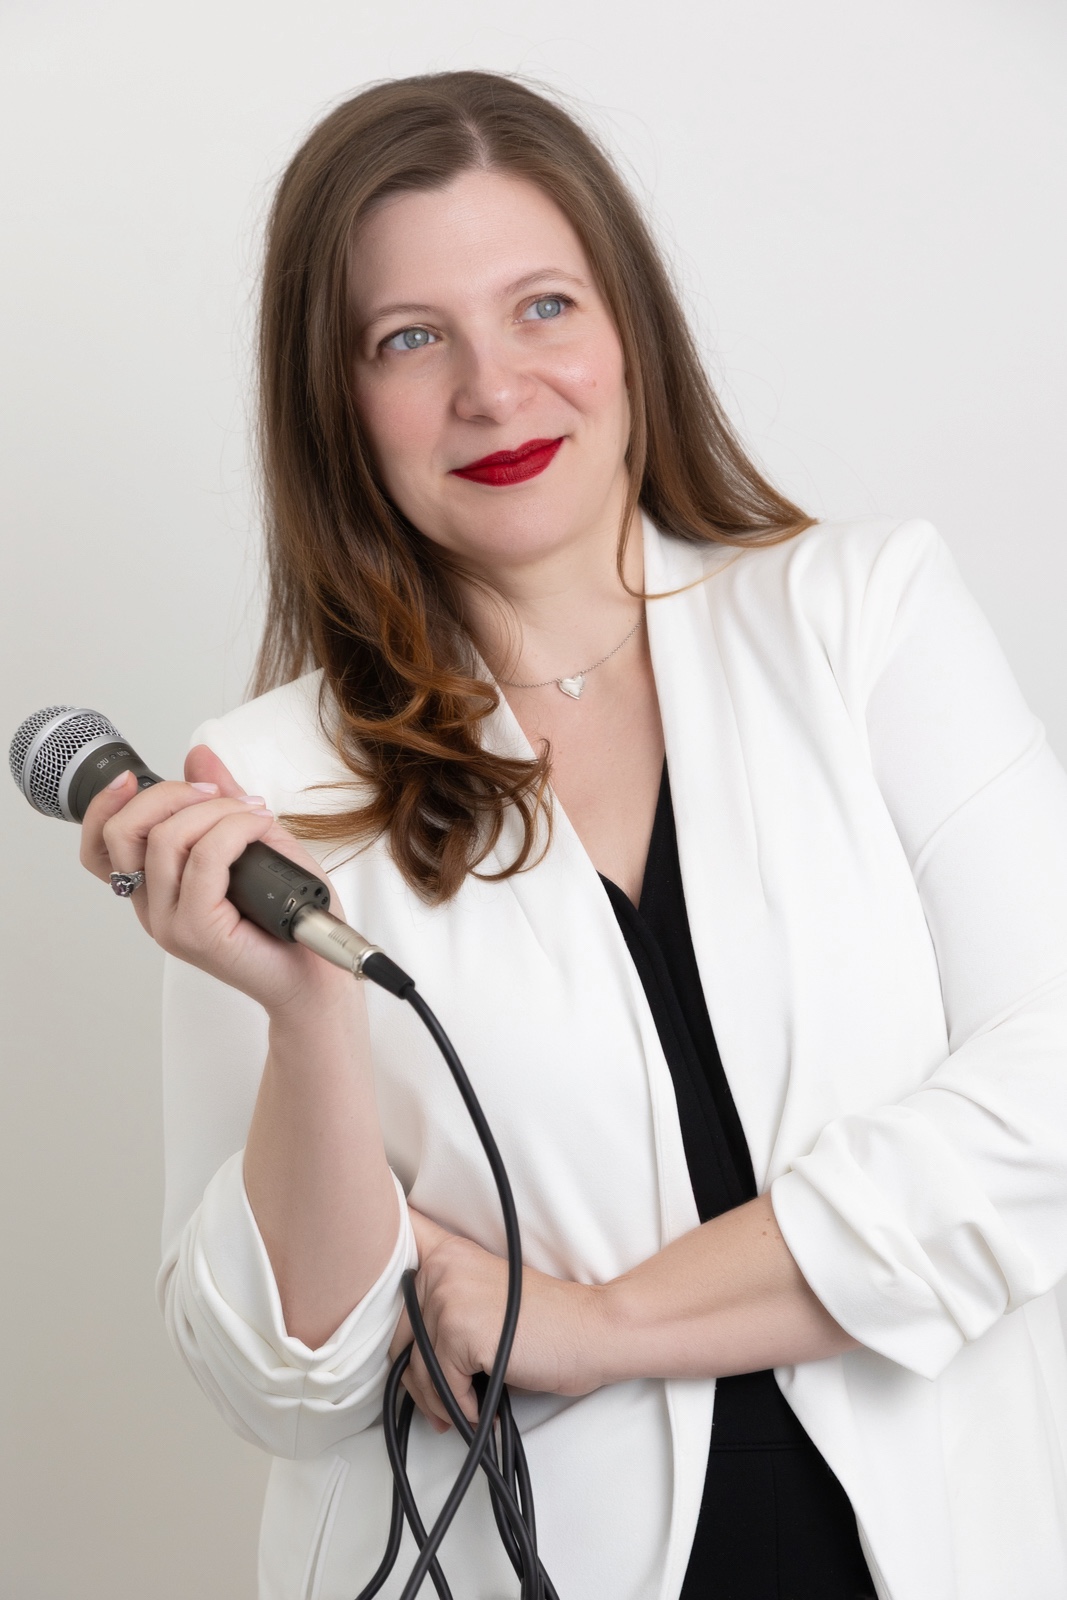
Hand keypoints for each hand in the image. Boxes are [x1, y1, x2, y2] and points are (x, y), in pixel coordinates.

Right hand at [79, 744, 350, 1015]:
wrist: (318, 975)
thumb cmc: (291, 920)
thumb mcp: (256, 842)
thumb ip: (223, 802)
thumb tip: (198, 756)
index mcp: (158, 889)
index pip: (100, 848)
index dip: (106, 806)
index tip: (134, 778)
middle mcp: (156, 908)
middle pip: (125, 833)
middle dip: (171, 795)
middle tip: (219, 796)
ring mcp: (172, 923)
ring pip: (166, 839)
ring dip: (215, 811)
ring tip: (254, 816)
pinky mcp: (198, 930)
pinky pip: (205, 859)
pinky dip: (234, 830)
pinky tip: (259, 828)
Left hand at [388, 1208, 608, 1433]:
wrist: (589, 1332)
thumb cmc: (544, 1324)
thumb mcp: (484, 1295)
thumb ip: (442, 1301)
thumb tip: (401, 1350)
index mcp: (447, 1252)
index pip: (394, 1235)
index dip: (368, 1255)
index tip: (362, 1262)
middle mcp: (441, 1267)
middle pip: (396, 1333)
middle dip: (415, 1375)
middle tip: (441, 1398)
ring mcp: (448, 1296)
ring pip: (414, 1368)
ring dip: (437, 1400)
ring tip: (462, 1409)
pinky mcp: (459, 1331)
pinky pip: (440, 1386)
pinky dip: (461, 1408)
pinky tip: (482, 1409)